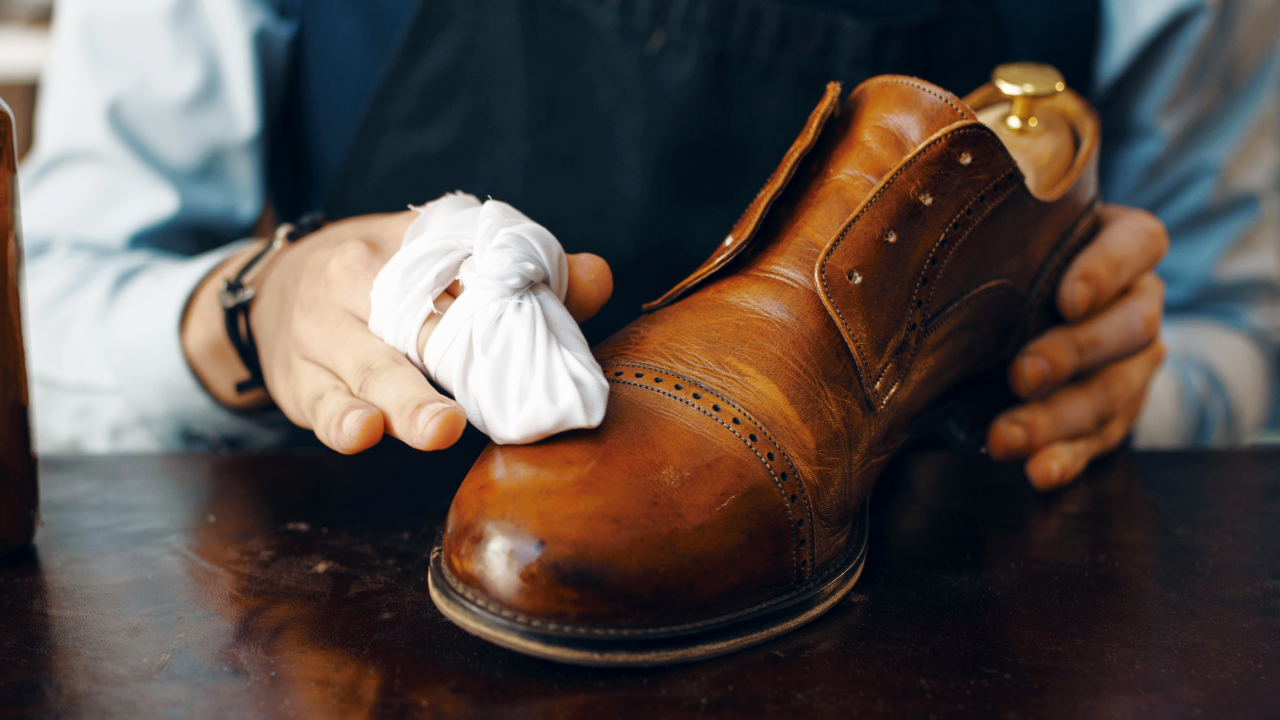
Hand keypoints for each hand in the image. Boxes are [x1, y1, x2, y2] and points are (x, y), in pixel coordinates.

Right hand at [182, 211, 612, 453]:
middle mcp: (355, 282)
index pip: (457, 266)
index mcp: (403, 247)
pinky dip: (341, 418)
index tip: (534, 307)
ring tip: (440, 427)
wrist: (274, 289)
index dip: (494, 291)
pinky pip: (321, 403)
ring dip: (404, 400)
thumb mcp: (437, 258)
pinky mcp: (301, 383)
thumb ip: (521, 272)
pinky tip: (363, 431)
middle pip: (412, 320)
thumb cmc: (381, 278)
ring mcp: (323, 334)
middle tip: (491, 384)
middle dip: (450, 356)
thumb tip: (599, 275)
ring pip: (367, 368)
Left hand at [987, 204, 1167, 489]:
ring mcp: (1130, 362)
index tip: (1066, 296)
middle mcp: (1135, 301)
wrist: (1002, 327)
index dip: (1110, 267)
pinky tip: (1038, 472)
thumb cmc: (993, 266)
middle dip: (1074, 354)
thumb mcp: (989, 241)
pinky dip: (1067, 458)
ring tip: (1006, 440)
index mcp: (1113, 245)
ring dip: (1059, 420)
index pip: (1139, 242)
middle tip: (1020, 375)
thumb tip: (891, 214)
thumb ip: (969, 228)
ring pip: (1115, 391)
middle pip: (1132, 326)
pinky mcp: (1113, 413)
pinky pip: (1101, 440)